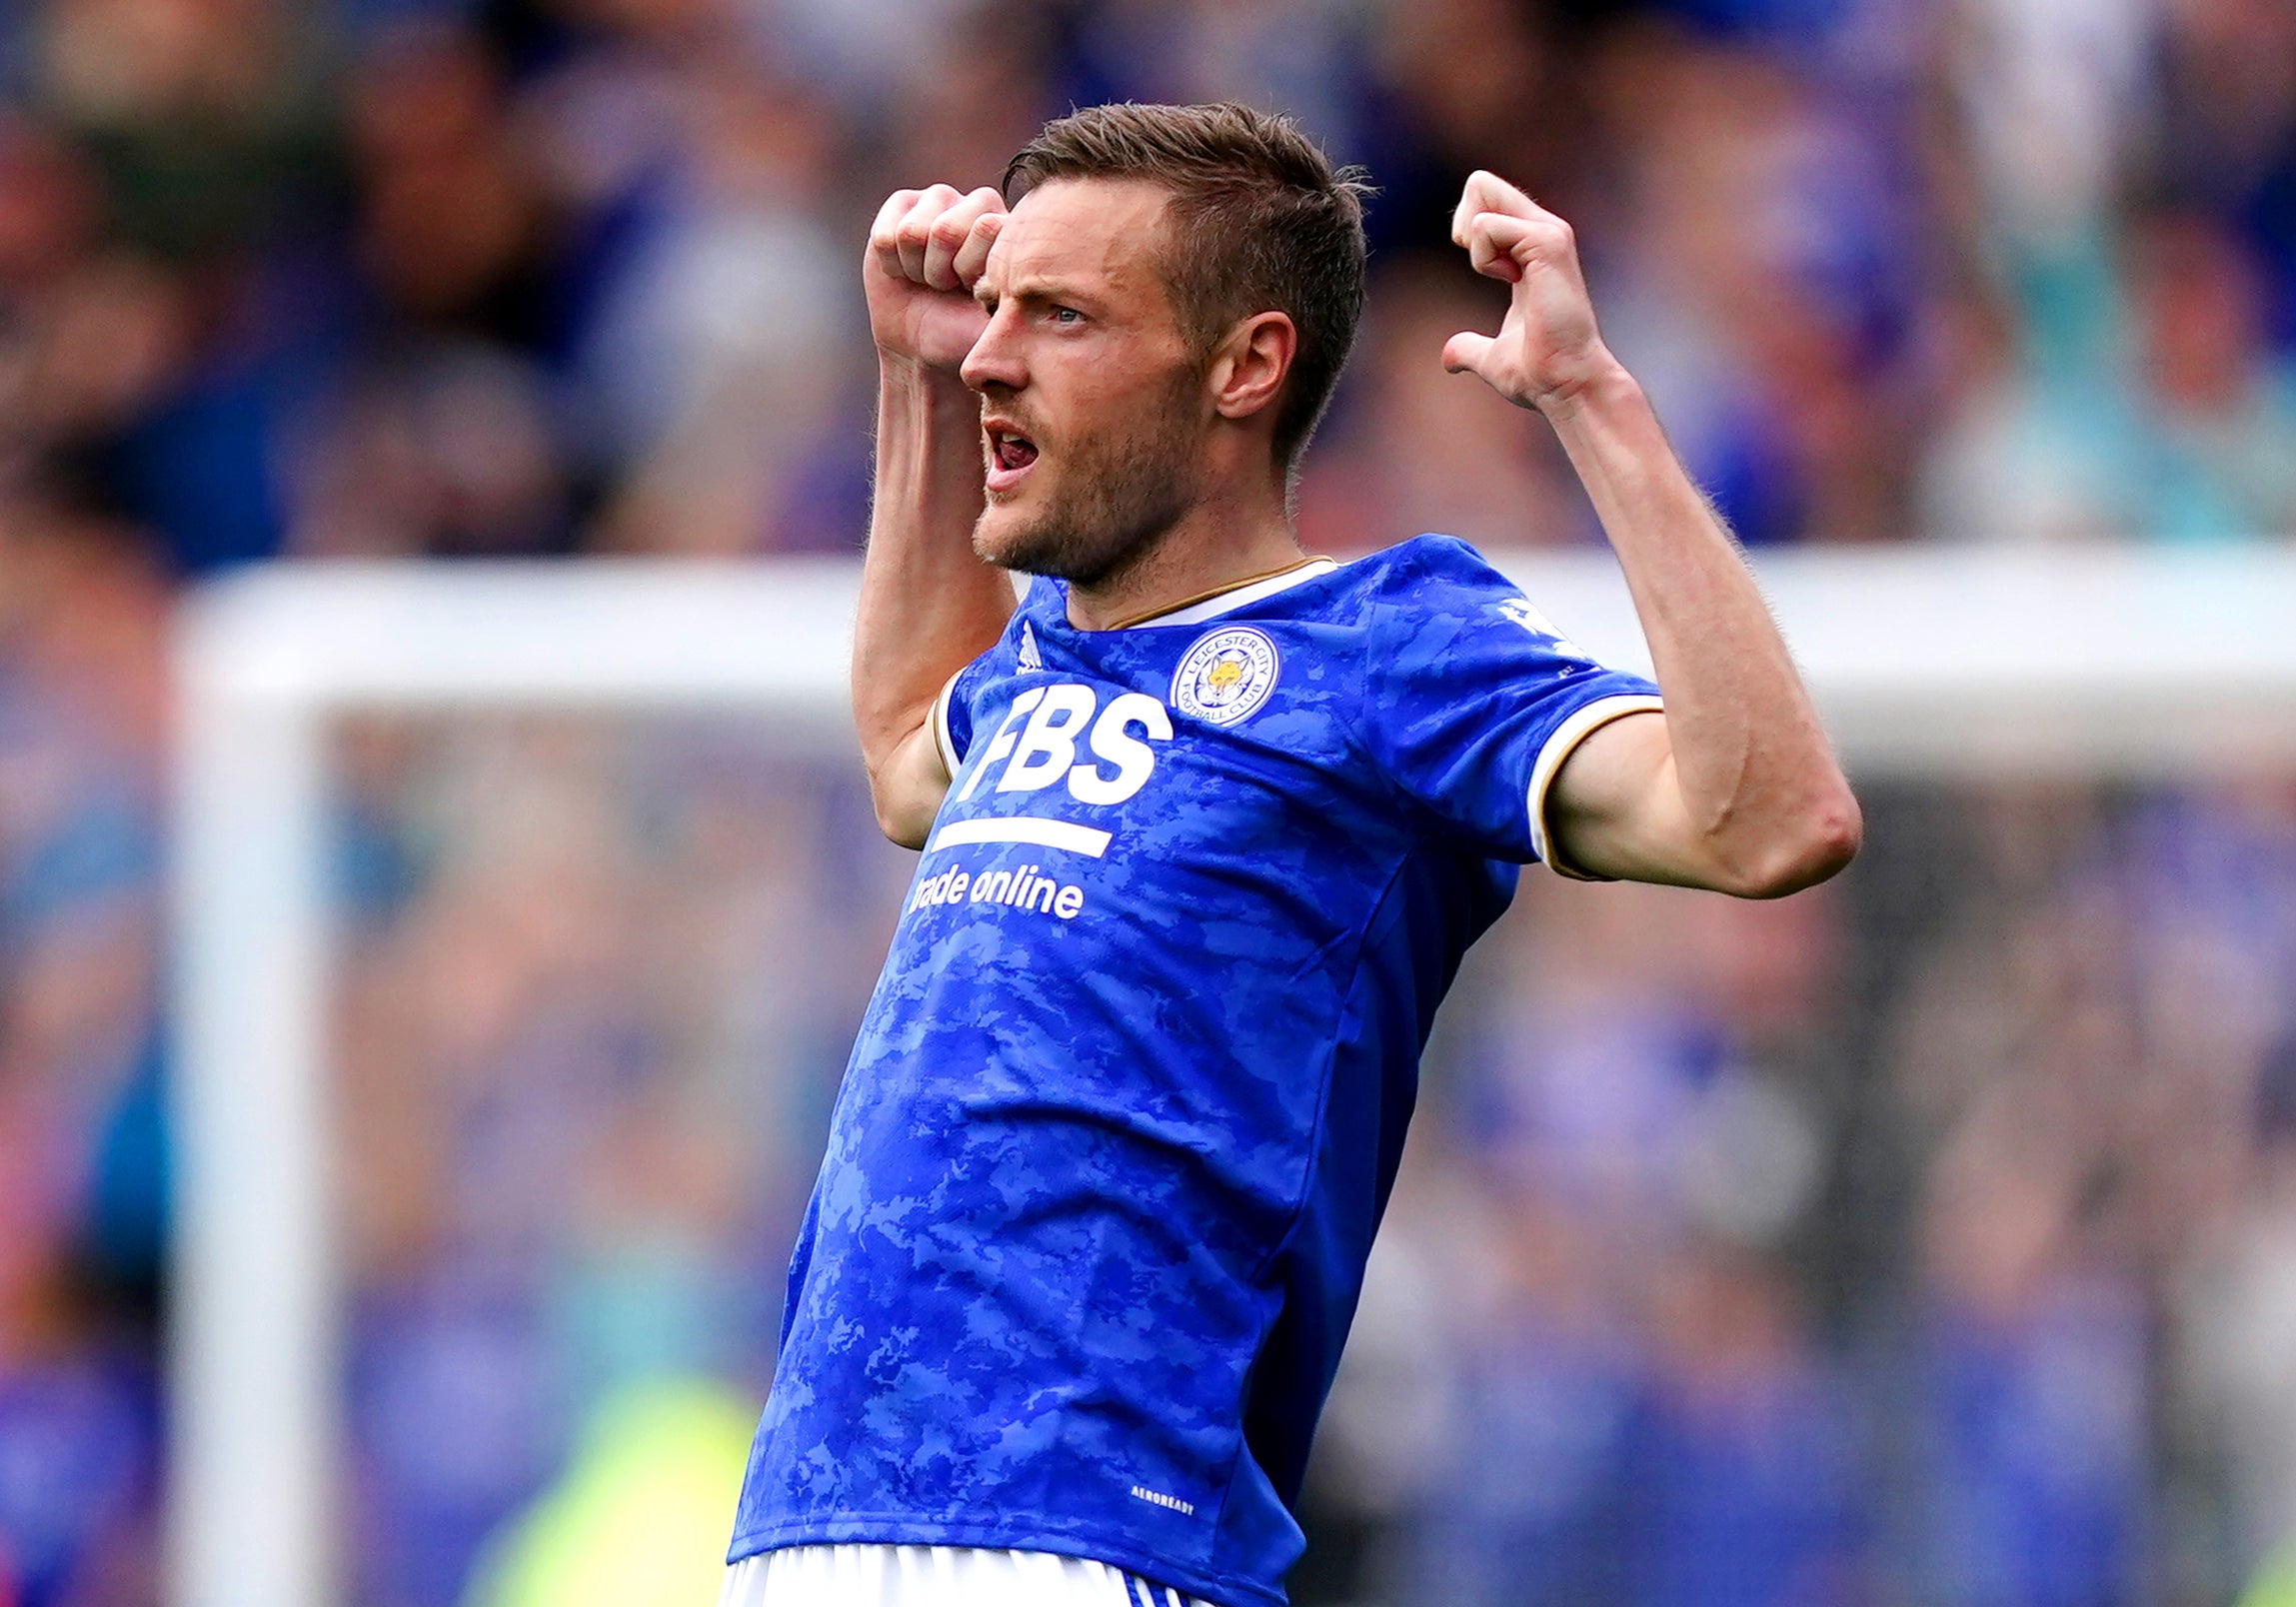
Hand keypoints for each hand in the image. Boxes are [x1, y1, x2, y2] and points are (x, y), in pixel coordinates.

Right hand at [866, 184, 1006, 377]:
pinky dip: (891, 264)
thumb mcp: (994, 327)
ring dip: (915, 268)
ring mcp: (942, 198)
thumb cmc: (962, 331)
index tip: (974, 289)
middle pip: (944, 230)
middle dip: (939, 272)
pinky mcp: (903, 202)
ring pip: (911, 232)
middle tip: (947, 285)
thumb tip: (1029, 313)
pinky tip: (906, 268)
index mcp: (1010, 228)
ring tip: (928, 278)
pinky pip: (886, 236)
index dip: (969, 270)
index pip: (986, 227)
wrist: (919, 338)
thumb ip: (1012, 308)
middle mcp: (979, 203)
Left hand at [1442, 171, 1618, 413]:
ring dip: (1475, 243)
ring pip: (1483, 189)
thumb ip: (1469, 348)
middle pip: (1482, 183)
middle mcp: (1543, 232)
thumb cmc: (1538, 373)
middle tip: (1485, 267)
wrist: (1563, 384)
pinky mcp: (1548, 244)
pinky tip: (1511, 280)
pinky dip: (1484, 257)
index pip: (1487, 201)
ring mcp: (1549, 233)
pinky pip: (1488, 225)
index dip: (1466, 230)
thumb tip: (1449, 359)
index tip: (1487, 271)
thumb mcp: (1492, 357)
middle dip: (1463, 224)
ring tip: (1503, 277)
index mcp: (1531, 250)